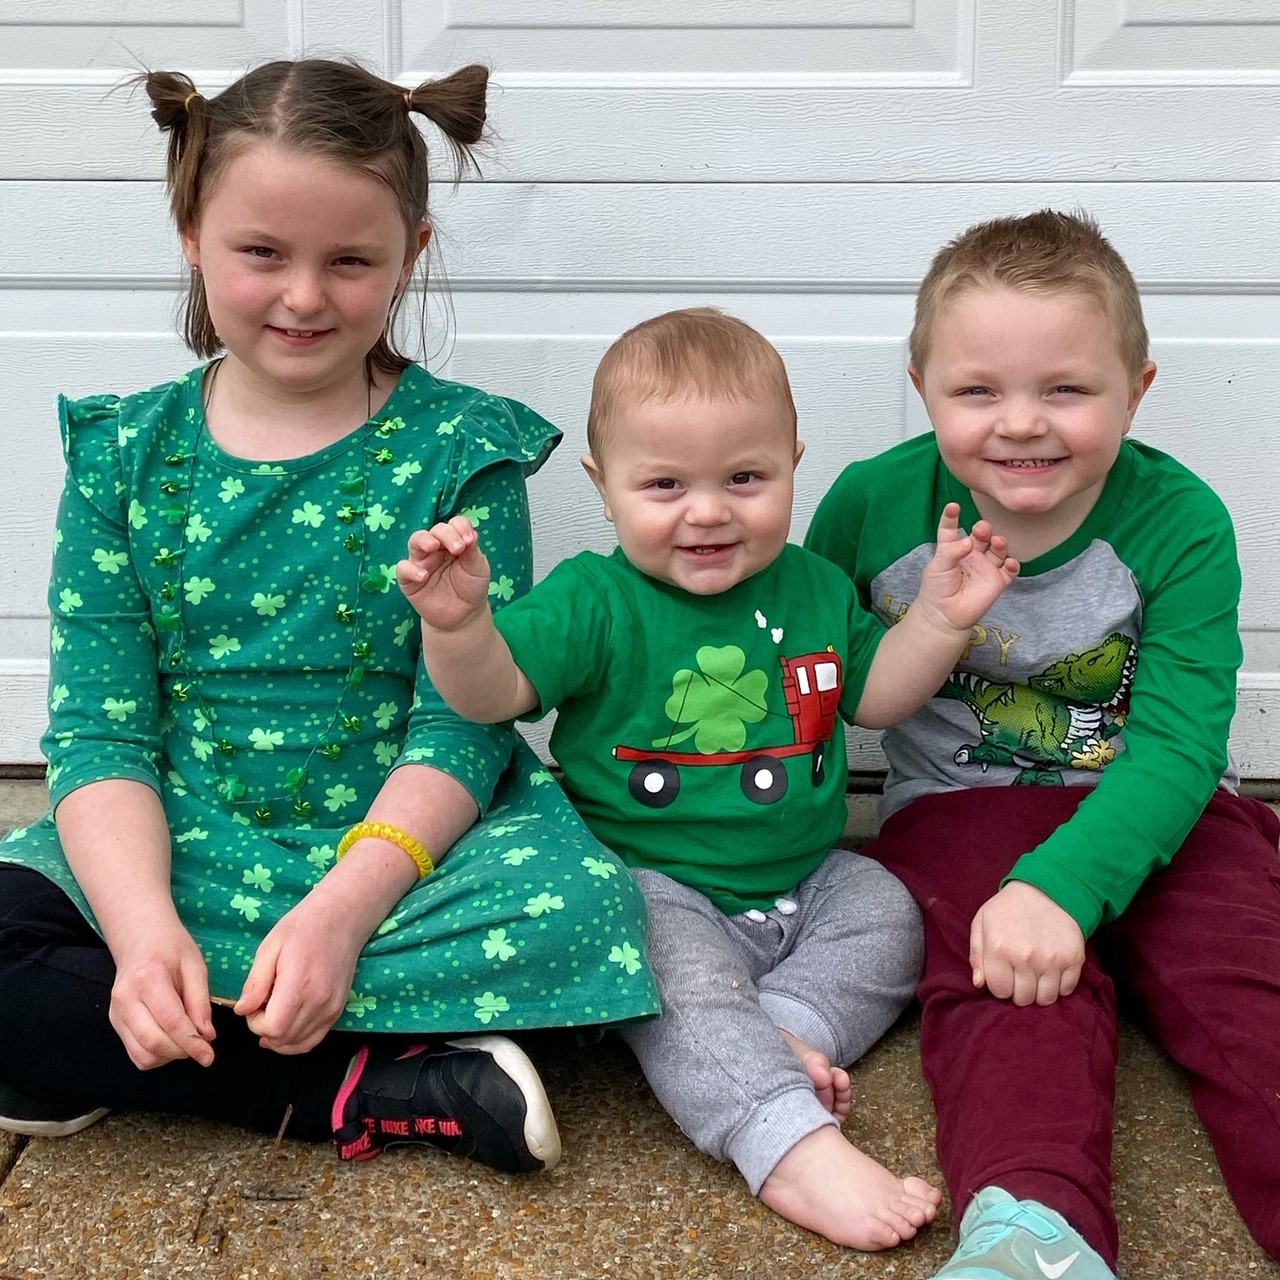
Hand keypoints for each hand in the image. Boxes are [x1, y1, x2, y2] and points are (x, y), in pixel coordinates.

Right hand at [109, 921, 215, 1069]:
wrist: (140, 938)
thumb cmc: (171, 947)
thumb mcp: (195, 965)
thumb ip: (200, 1001)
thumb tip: (207, 1036)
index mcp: (148, 980)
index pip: (171, 1022)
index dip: (192, 1043)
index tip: (209, 1056)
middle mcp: (125, 1000)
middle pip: (153, 1042)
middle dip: (182, 1052)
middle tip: (202, 1047)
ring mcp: (116, 1013)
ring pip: (142, 1054)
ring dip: (169, 1056)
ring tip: (187, 1041)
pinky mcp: (115, 1023)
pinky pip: (135, 1053)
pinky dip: (156, 1056)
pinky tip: (171, 1041)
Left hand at [235, 897, 365, 1054]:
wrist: (342, 917)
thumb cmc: (303, 927)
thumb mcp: (270, 947)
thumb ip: (255, 983)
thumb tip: (241, 1010)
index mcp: (299, 985)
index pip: (272, 1028)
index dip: (255, 1022)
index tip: (254, 1003)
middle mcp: (319, 1002)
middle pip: (283, 1039)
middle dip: (264, 1029)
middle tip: (262, 1004)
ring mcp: (331, 1008)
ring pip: (298, 1044)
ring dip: (279, 1036)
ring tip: (275, 1011)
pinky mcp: (338, 1009)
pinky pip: (314, 1039)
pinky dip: (296, 1039)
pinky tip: (287, 1024)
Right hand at [396, 516, 491, 631]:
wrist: (463, 616)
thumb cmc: (471, 587)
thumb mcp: (478, 568)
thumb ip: (473, 551)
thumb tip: (470, 533)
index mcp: (454, 541)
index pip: (454, 524)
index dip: (460, 527)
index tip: (470, 541)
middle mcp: (436, 548)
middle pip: (436, 530)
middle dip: (447, 534)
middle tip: (458, 548)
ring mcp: (421, 562)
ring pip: (415, 541)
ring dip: (424, 541)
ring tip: (433, 547)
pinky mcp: (409, 579)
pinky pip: (403, 568)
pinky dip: (410, 569)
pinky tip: (424, 576)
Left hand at [916, 503, 1018, 635]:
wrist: (944, 615)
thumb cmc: (936, 589)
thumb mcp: (938, 566)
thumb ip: (952, 551)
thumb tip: (969, 541)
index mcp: (954, 549)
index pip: (952, 530)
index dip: (951, 517)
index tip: (952, 506)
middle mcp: (972, 556)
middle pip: (982, 536)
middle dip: (983, 529)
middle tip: (981, 529)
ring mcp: (986, 568)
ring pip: (998, 550)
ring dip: (1000, 543)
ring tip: (997, 541)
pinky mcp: (997, 582)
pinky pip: (1010, 570)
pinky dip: (1013, 565)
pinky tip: (1009, 562)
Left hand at [969, 881, 1085, 1006]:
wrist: (1046, 889)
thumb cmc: (1008, 908)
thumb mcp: (982, 923)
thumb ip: (976, 955)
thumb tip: (979, 984)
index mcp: (999, 948)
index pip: (1000, 991)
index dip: (1001, 985)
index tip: (1004, 975)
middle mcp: (1026, 957)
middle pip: (1023, 999)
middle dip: (1019, 990)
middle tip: (1020, 975)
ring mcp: (1052, 960)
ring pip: (1046, 999)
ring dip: (1039, 991)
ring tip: (1036, 975)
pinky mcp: (1074, 959)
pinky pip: (1066, 990)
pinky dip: (1059, 986)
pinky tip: (1051, 971)